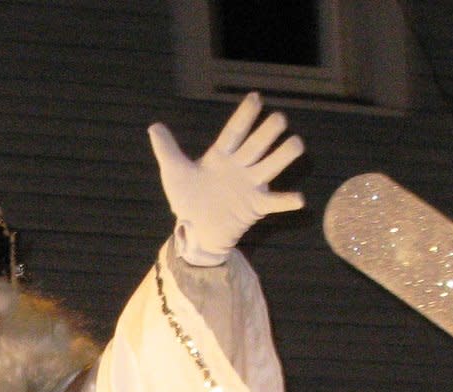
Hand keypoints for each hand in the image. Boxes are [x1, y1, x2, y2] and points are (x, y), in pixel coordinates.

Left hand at [147, 93, 304, 264]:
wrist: (194, 232)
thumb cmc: (187, 200)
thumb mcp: (174, 173)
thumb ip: (167, 150)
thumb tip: (154, 127)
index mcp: (221, 156)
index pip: (235, 131)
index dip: (245, 116)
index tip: (256, 98)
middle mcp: (240, 167)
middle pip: (257, 145)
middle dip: (268, 132)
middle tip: (280, 118)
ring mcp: (250, 186)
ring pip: (270, 166)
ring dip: (284, 156)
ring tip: (297, 144)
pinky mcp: (255, 207)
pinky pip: (274, 203)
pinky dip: (286, 201)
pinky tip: (299, 199)